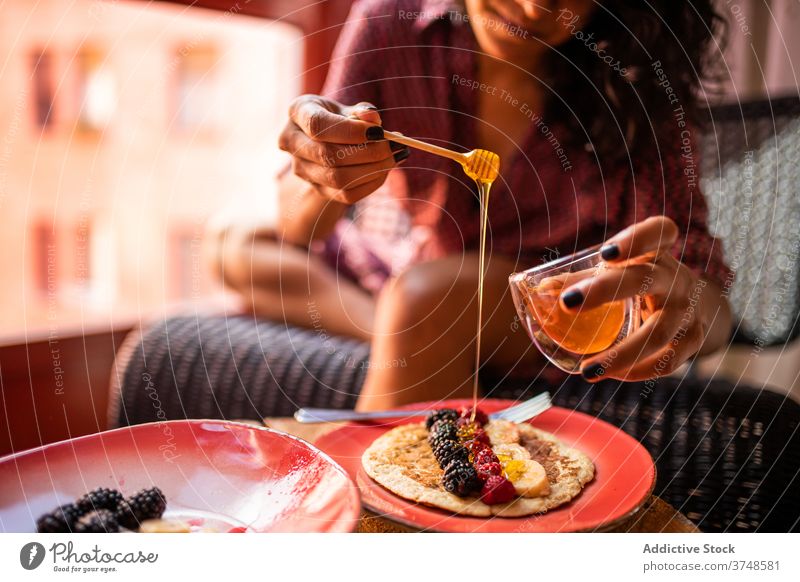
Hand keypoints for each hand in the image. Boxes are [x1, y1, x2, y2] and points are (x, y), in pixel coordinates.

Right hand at [278, 95, 406, 204]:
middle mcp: (292, 141)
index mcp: (298, 112)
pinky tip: (385, 170)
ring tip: (395, 157)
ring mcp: (301, 169)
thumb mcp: (348, 109)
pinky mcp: (317, 189)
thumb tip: (373, 117)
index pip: (318, 125)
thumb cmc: (340, 118)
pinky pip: (346, 194)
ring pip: (337, 179)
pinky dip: (371, 183)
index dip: (350, 131)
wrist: (327, 142)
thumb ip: (362, 112)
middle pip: (328, 155)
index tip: (379, 131)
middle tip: (396, 146)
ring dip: (373, 170)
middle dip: (368, 153)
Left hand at [559, 216, 710, 381]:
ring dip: (621, 355)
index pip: (659, 232)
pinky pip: (667, 362)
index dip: (636, 239)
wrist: (692, 305)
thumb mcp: (618, 273)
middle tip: (568, 304)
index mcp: (657, 253)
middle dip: (605, 291)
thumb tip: (541, 290)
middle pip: (645, 280)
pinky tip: (611, 374)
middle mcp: (676, 278)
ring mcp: (687, 310)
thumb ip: (581, 279)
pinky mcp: (692, 339)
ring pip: (657, 332)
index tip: (606, 252)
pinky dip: (637, 371)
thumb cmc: (640, 283)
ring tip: (587, 370)